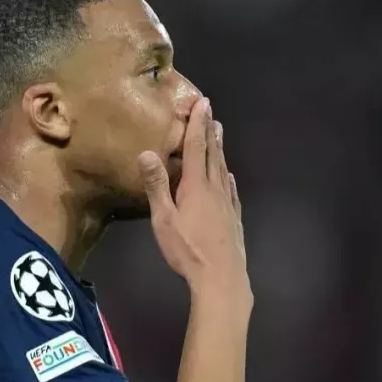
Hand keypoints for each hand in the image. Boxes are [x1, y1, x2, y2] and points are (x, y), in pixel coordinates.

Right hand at [138, 98, 248, 294]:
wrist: (222, 278)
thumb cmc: (188, 250)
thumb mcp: (164, 220)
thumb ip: (156, 186)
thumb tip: (147, 152)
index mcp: (196, 186)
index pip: (197, 148)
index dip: (198, 125)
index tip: (201, 103)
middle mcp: (215, 189)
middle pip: (213, 155)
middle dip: (210, 131)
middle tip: (211, 111)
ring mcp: (228, 204)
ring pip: (223, 170)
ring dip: (220, 150)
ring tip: (220, 134)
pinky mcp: (234, 219)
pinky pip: (231, 191)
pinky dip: (228, 179)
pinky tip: (229, 178)